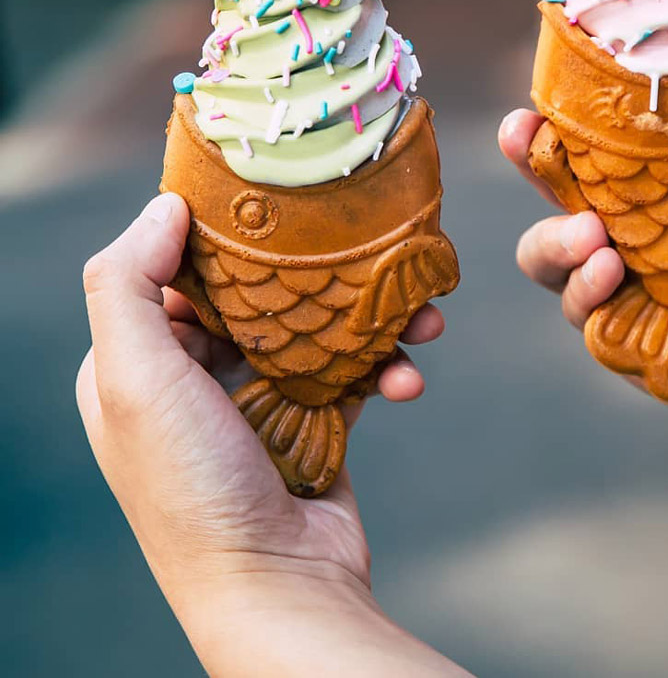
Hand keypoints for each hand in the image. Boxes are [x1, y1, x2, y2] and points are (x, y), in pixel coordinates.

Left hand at [78, 193, 467, 676]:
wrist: (276, 589)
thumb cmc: (194, 486)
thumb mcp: (136, 381)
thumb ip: (127, 285)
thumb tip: (165, 205)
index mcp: (141, 362)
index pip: (177, 269)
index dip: (225, 232)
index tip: (280, 197)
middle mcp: (195, 376)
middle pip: (260, 293)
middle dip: (320, 272)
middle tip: (372, 245)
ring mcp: (257, 400)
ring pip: (318, 328)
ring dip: (373, 318)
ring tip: (422, 315)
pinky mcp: (313, 423)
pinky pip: (353, 372)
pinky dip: (385, 367)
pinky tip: (410, 374)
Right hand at [500, 78, 667, 462]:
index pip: (608, 148)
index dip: (567, 120)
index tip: (543, 93)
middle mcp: (646, 237)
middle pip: (559, 198)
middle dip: (528, 165)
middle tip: (525, 139)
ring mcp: (639, 293)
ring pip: (554, 263)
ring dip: (554, 241)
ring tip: (593, 236)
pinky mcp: (643, 347)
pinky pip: (590, 322)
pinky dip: (586, 296)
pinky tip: (615, 275)